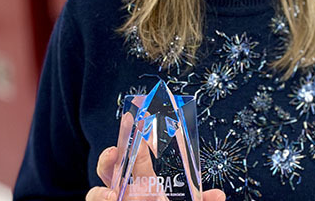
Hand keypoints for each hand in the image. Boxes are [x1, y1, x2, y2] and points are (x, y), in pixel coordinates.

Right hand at [86, 145, 225, 200]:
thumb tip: (218, 195)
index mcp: (144, 187)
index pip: (134, 159)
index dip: (132, 139)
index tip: (133, 120)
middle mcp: (126, 195)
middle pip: (108, 173)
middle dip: (107, 161)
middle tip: (114, 155)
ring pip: (96, 195)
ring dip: (99, 194)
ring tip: (111, 195)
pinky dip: (100, 199)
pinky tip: (110, 199)